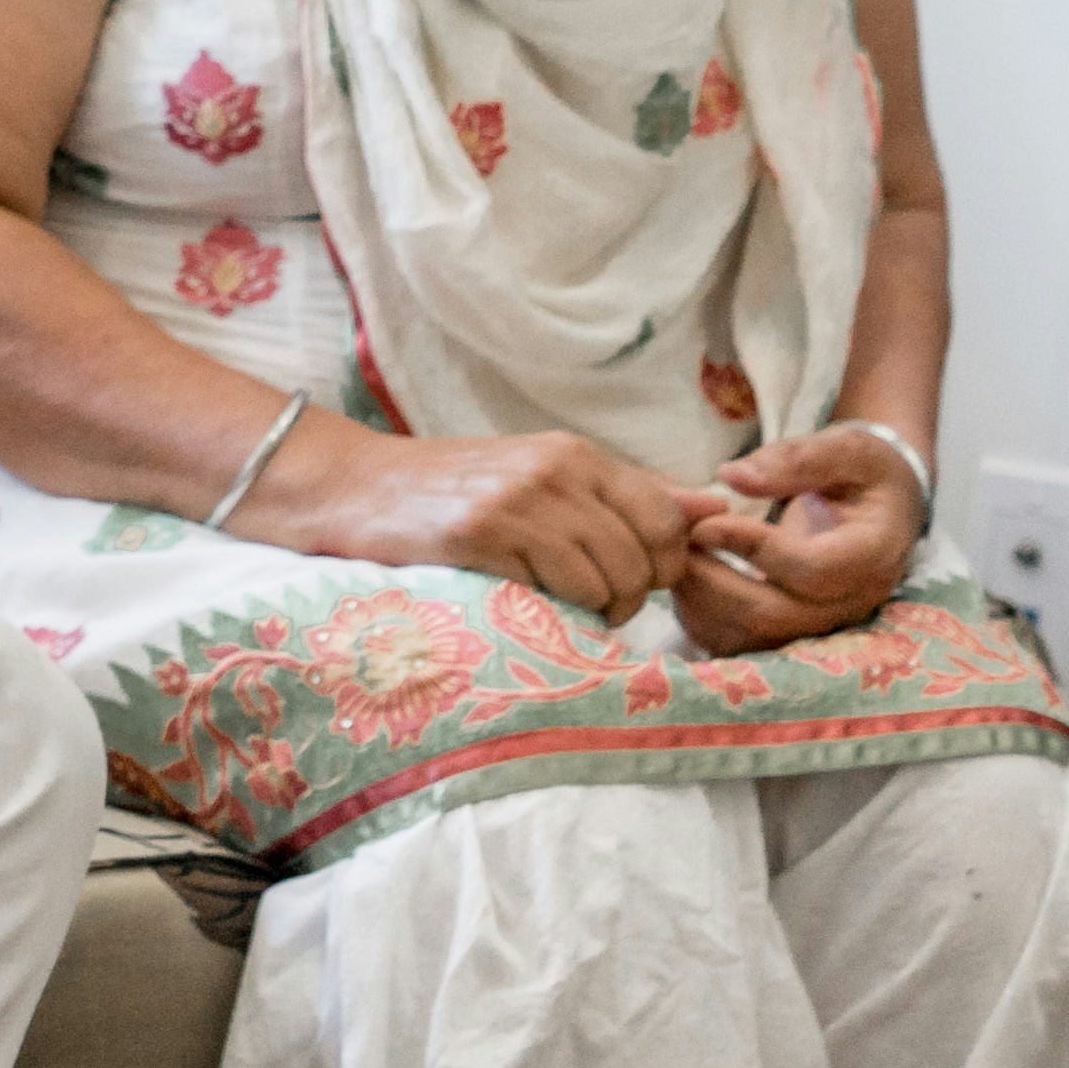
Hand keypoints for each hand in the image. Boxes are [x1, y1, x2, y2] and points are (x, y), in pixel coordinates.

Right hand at [246, 414, 702, 623]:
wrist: (354, 488)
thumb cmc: (452, 491)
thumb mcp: (545, 478)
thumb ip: (627, 495)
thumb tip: (714, 506)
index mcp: (577, 455)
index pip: (665, 519)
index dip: (663, 566)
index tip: (634, 583)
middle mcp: (555, 471)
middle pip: (642, 557)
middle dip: (632, 597)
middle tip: (598, 609)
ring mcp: (517, 501)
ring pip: (604, 580)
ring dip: (592, 612)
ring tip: (561, 610)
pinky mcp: (480, 534)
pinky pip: (551, 590)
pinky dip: (547, 610)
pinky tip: (520, 602)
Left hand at [664, 427, 922, 658]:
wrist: (885, 507)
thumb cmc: (867, 473)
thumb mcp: (848, 448)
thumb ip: (798, 459)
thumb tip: (732, 476)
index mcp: (872, 556)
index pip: (810, 569)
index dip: (751, 548)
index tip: (706, 523)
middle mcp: (850, 604)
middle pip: (771, 615)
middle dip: (710, 580)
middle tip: (676, 541)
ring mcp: (821, 627)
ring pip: (748, 638)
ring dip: (698, 601)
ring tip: (677, 556)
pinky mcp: (793, 635)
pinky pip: (739, 645)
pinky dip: (701, 618)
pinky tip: (688, 579)